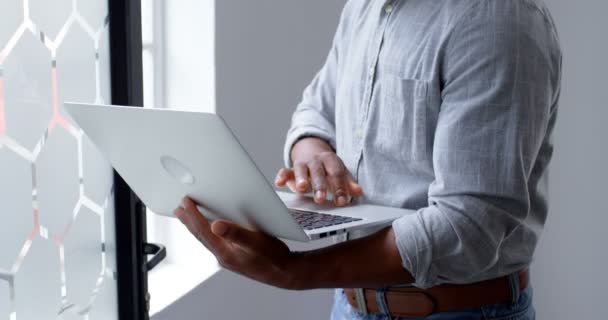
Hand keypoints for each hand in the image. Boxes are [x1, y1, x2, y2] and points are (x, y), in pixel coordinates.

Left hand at [174, 197, 301, 288]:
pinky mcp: (233, 255)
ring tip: (187, 216)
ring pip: (206, 238)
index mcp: (225, 253)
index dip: (193, 215)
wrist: (284, 272)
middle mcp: (223, 256)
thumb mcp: (256, 242)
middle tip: (178, 208)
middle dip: (188, 220)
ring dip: (196, 225)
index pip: (203, 231)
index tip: (185, 201)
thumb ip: (236, 234)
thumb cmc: (273, 258)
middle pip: (201, 235)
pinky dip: (208, 231)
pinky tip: (210, 227)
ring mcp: (228, 256)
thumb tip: (216, 225)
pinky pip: (215, 241)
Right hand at [275, 138, 362, 205]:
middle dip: (319, 185)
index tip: (341, 201)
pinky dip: (282, 176)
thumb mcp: (340, 173)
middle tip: (321, 199)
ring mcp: (303, 164)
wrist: (312, 152)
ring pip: (301, 169)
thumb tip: (359, 192)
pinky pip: (285, 170)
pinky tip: (279, 183)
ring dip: (301, 178)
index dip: (339, 188)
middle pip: (318, 172)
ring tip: (302, 189)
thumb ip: (348, 183)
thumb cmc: (328, 168)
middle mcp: (316, 161)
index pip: (337, 174)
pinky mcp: (291, 169)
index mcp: (331, 160)